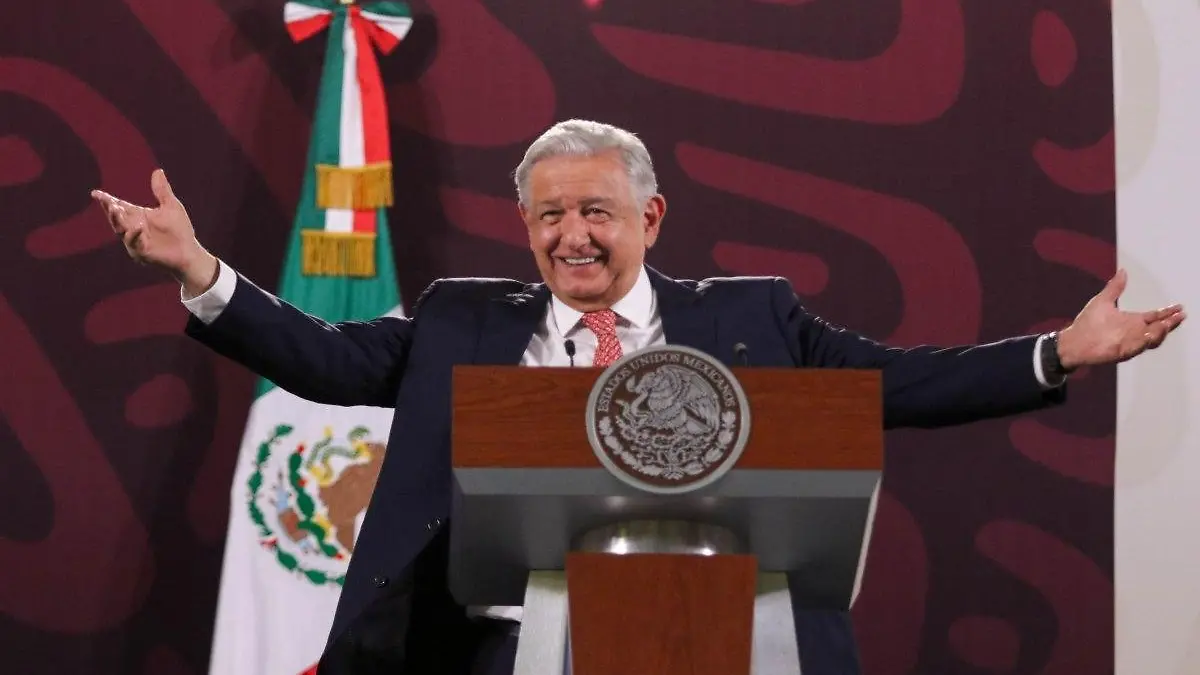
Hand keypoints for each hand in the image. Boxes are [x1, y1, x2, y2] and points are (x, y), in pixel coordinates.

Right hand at [91, 169, 217, 295]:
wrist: (189, 252)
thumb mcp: (171, 207)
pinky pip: (134, 244)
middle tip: (108, 202)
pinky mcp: (142, 253)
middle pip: (116, 218)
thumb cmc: (180, 230)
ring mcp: (136, 241)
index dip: (106, 200)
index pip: (119, 206)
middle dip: (110, 210)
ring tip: (116, 209)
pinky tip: (137, 227)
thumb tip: (158, 170)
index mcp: (137, 216)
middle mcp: (132, 228)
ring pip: (121, 231)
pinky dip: (134, 235)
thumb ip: (162, 191)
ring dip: (118, 221)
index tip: (95, 193)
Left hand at [1056, 269, 1185, 369]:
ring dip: (1160, 332)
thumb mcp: (1103, 301)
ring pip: (1152, 339)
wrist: (1073, 341)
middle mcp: (1133, 332)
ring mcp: (1129, 342)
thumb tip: (1122, 271)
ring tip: (1166, 324)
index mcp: (1131, 320)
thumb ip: (1115, 287)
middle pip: (1158, 328)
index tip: (1179, 307)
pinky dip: (1144, 342)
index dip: (1167, 312)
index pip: (1154, 316)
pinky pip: (1137, 348)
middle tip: (1179, 316)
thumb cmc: (1087, 323)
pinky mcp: (1122, 351)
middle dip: (1170, 323)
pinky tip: (1149, 335)